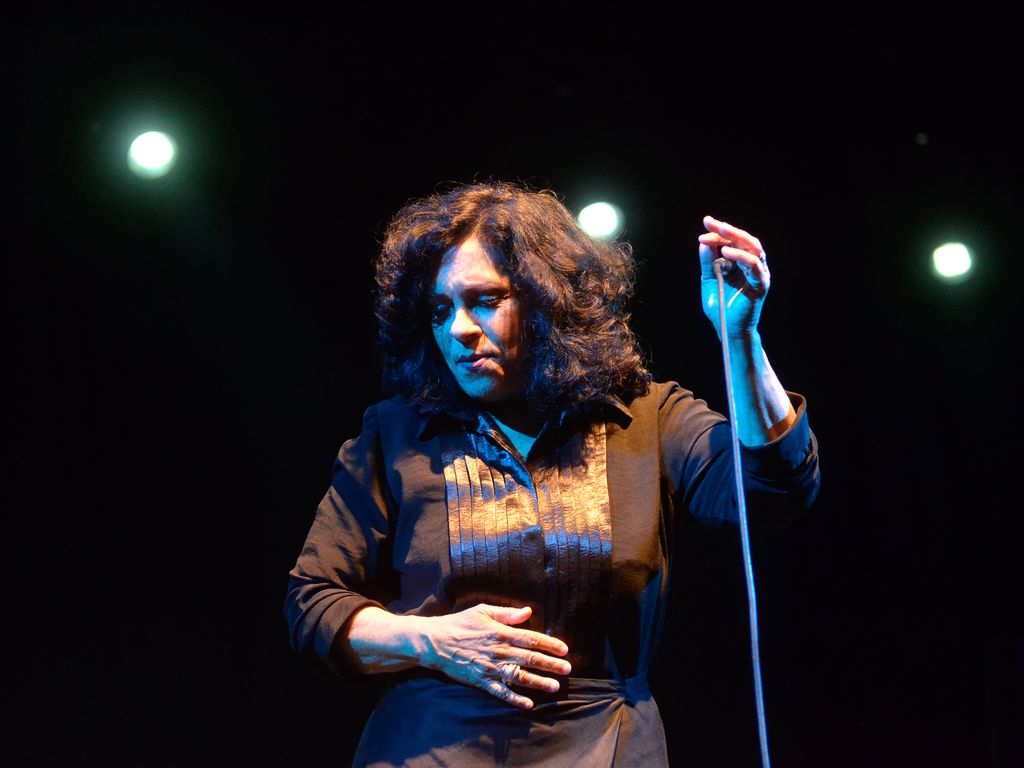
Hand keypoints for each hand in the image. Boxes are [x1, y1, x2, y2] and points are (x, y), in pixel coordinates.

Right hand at [420, 604, 570, 709]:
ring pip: (519, 676)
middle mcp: (499, 651)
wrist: (435, 642)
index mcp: (501, 632)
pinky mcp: (481, 681)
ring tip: (554, 687)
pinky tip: (528, 704)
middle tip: (567, 669)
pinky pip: (501, 692)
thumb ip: (507, 613)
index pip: (531, 638)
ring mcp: (491, 668)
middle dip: (550, 664)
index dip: (550, 644)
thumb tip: (528, 612)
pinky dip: (515, 699)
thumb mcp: (483, 611)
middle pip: (530, 658)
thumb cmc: (460, 623)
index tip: (564, 649)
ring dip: (538, 682)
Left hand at [698, 215, 770, 338]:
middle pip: (744, 240)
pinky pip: (755, 266)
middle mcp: (752, 265)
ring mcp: (759, 274)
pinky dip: (741, 257)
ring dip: (736, 237)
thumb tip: (703, 242)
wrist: (728, 328)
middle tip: (711, 223)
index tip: (705, 224)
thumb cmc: (720, 305)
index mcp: (740, 262)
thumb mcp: (708, 280)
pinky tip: (726, 253)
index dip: (718, 232)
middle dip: (727, 229)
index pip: (732, 241)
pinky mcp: (761, 285)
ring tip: (720, 231)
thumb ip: (707, 262)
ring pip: (753, 248)